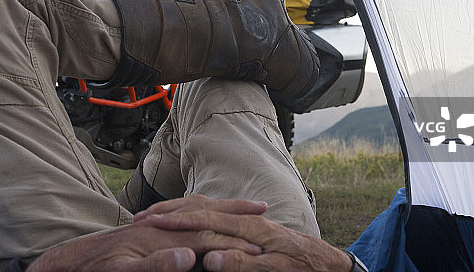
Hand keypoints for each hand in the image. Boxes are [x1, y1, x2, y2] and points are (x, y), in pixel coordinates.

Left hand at [27, 196, 265, 271]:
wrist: (69, 263)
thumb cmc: (96, 269)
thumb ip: (154, 266)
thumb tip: (187, 255)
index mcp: (159, 237)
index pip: (205, 236)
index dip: (233, 243)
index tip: (260, 249)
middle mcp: (160, 225)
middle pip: (205, 212)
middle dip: (235, 210)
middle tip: (262, 208)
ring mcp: (155, 224)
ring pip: (197, 208)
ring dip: (222, 206)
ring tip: (244, 206)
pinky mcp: (149, 229)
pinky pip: (184, 214)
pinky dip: (204, 210)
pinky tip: (211, 218)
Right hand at [139, 208, 352, 271]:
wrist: (330, 264)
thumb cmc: (304, 268)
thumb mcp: (275, 270)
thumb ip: (242, 264)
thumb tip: (210, 258)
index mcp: (250, 228)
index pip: (204, 219)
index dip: (175, 221)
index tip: (150, 222)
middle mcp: (248, 220)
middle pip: (202, 208)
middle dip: (172, 211)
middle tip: (143, 216)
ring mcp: (250, 222)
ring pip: (209, 209)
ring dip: (182, 210)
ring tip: (159, 215)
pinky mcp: (252, 228)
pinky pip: (218, 216)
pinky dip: (198, 214)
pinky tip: (190, 222)